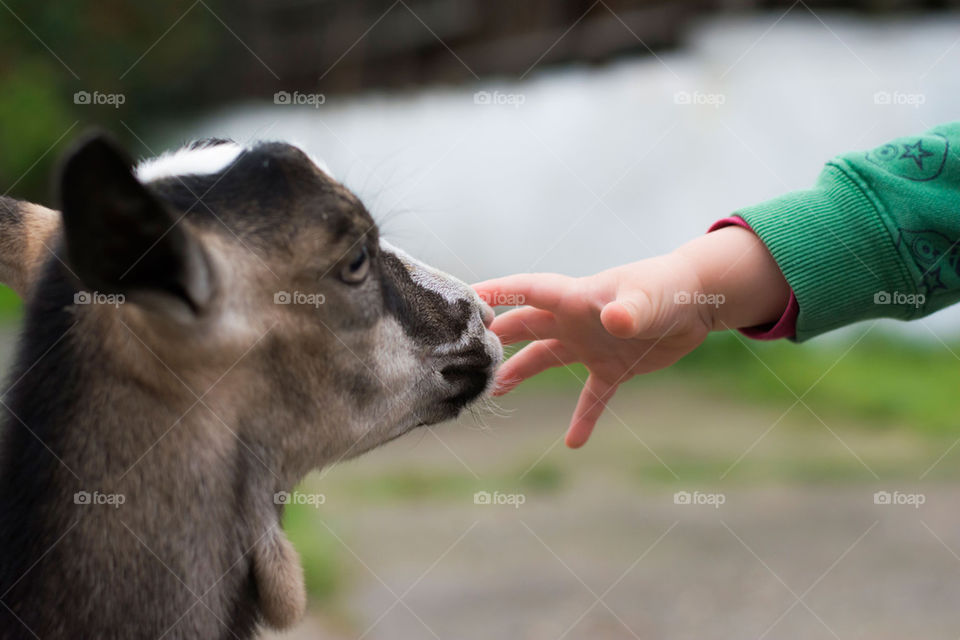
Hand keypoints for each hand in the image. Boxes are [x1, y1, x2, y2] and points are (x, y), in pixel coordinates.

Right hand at [473, 226, 788, 447]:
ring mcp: (592, 344)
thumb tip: (614, 320)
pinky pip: (592, 396)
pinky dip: (583, 417)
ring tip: (493, 392)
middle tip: (462, 356)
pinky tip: (573, 443)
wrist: (699, 301)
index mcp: (576, 298)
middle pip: (526, 327)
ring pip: (546, 360)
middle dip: (495, 339)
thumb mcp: (650, 298)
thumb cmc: (670, 288)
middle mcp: (575, 320)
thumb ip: (630, 309)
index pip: (526, 292)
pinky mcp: (614, 367)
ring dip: (520, 374)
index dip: (495, 294)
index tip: (462, 299)